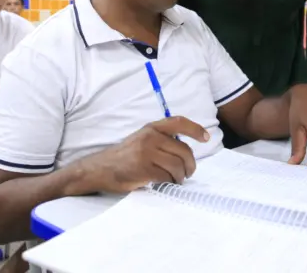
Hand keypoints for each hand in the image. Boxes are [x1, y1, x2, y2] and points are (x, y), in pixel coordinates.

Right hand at [79, 116, 208, 193]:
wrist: (100, 169)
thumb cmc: (124, 156)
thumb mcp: (142, 139)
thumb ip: (161, 140)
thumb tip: (185, 151)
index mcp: (151, 128)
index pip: (178, 122)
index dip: (195, 129)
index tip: (206, 138)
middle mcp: (150, 137)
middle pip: (184, 151)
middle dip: (190, 165)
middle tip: (188, 173)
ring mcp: (147, 153)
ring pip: (177, 166)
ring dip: (180, 176)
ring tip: (176, 180)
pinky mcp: (144, 169)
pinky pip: (167, 177)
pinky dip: (170, 183)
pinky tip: (165, 183)